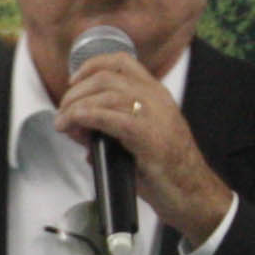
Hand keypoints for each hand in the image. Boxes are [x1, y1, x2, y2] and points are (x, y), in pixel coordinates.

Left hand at [57, 48, 233, 241]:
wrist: (193, 193)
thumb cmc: (165, 170)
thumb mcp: (137, 140)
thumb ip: (108, 130)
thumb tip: (77, 128)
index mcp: (156, 94)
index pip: (121, 61)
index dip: (91, 66)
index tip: (73, 82)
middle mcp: (156, 98)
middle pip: (105, 78)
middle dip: (75, 93)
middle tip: (62, 113)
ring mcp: (155, 115)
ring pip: (105, 94)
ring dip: (76, 106)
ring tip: (63, 123)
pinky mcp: (149, 136)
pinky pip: (111, 118)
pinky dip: (87, 117)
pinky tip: (75, 125)